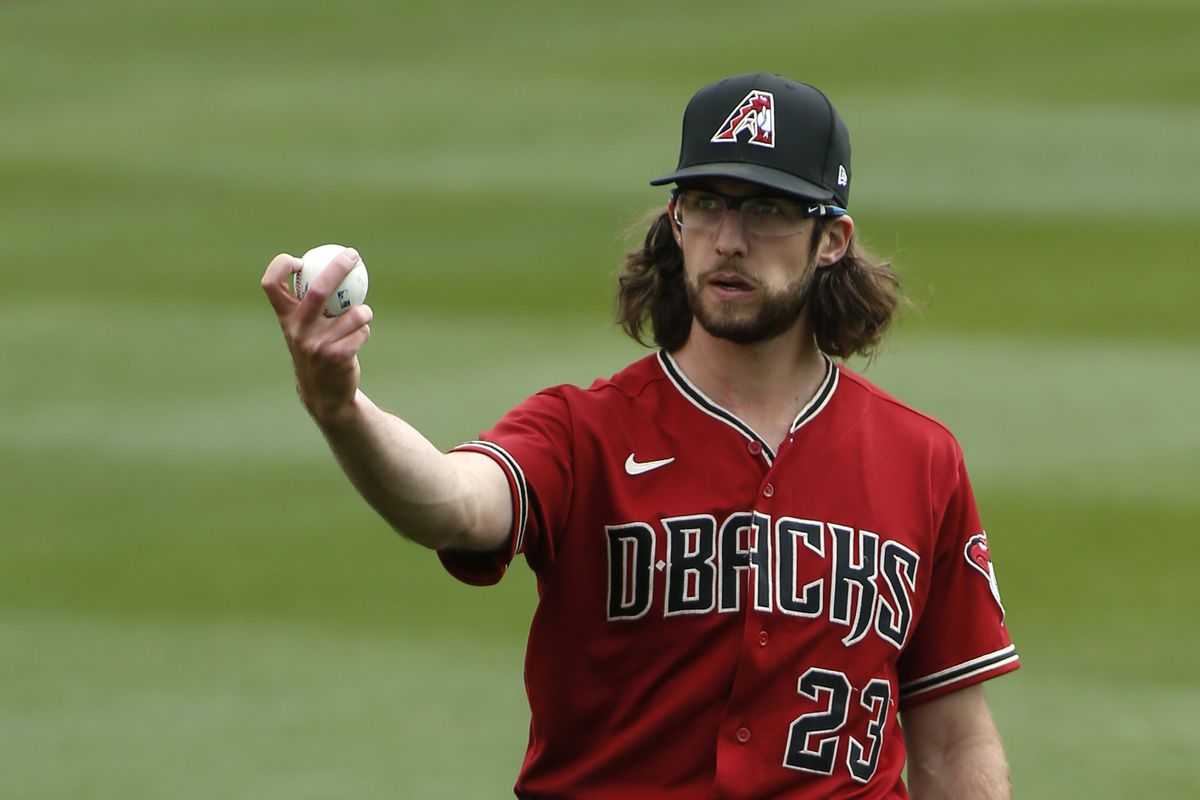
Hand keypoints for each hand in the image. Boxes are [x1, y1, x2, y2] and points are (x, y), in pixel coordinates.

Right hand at [261, 248, 373, 424]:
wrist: (324, 393)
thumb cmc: (317, 350)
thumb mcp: (305, 328)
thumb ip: (309, 303)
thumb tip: (329, 264)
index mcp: (286, 318)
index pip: (271, 285)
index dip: (280, 265)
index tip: (301, 260)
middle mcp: (298, 330)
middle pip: (317, 290)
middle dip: (337, 268)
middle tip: (352, 255)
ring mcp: (316, 345)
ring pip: (352, 314)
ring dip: (364, 312)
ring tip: (363, 315)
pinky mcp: (336, 357)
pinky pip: (361, 331)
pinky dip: (365, 330)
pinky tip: (361, 336)